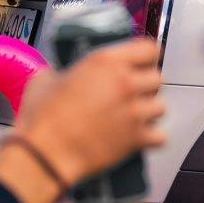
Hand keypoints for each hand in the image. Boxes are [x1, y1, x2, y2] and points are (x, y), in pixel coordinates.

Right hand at [0, 37, 163, 202]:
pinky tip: (137, 137)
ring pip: (161, 107)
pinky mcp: (137, 139)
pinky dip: (152, 138)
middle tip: (130, 93)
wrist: (45, 153)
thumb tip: (60, 77)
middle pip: (157, 78)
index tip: (140, 63)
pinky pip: (160, 136)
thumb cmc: (42, 116)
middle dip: (146, 86)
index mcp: (105, 62)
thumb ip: (61, 73)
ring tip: (133, 117)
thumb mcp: (44, 80)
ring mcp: (135, 112)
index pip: (149, 49)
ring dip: (150, 111)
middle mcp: (125, 83)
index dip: (146, 57)